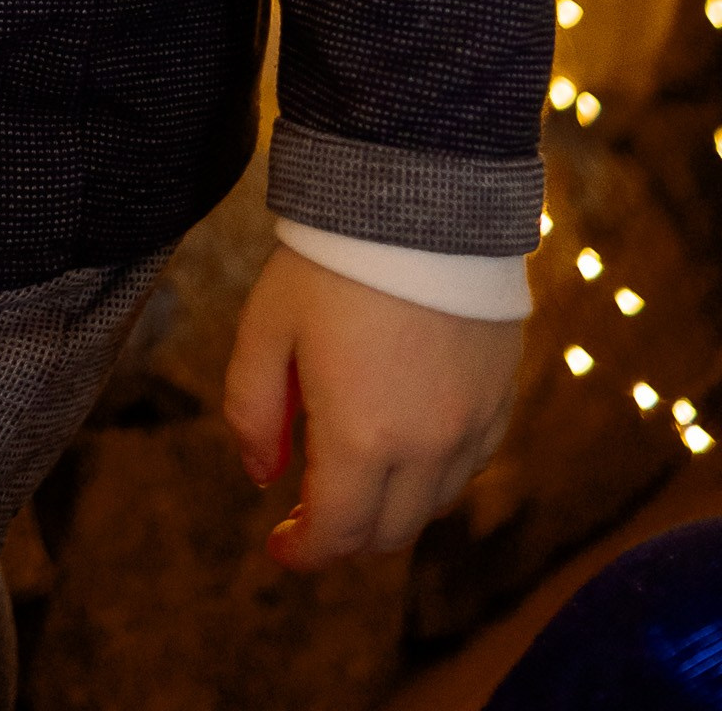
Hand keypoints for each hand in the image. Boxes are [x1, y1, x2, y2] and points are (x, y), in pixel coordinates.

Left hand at [221, 247, 520, 569]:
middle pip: (388, 532)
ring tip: (355, 472)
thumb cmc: (331, 263)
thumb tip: (262, 475)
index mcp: (363, 438)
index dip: (305, 552)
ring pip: (432, 505)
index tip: (280, 548)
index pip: (337, 533)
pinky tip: (406, 442)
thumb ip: (252, 410)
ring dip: (390, 507)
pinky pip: (469, 465)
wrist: (422, 202)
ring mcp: (473, 426)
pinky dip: (433, 474)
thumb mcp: (266, 327)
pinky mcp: (501, 398)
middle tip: (311, 512)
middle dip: (345, 534)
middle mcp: (427, 448)